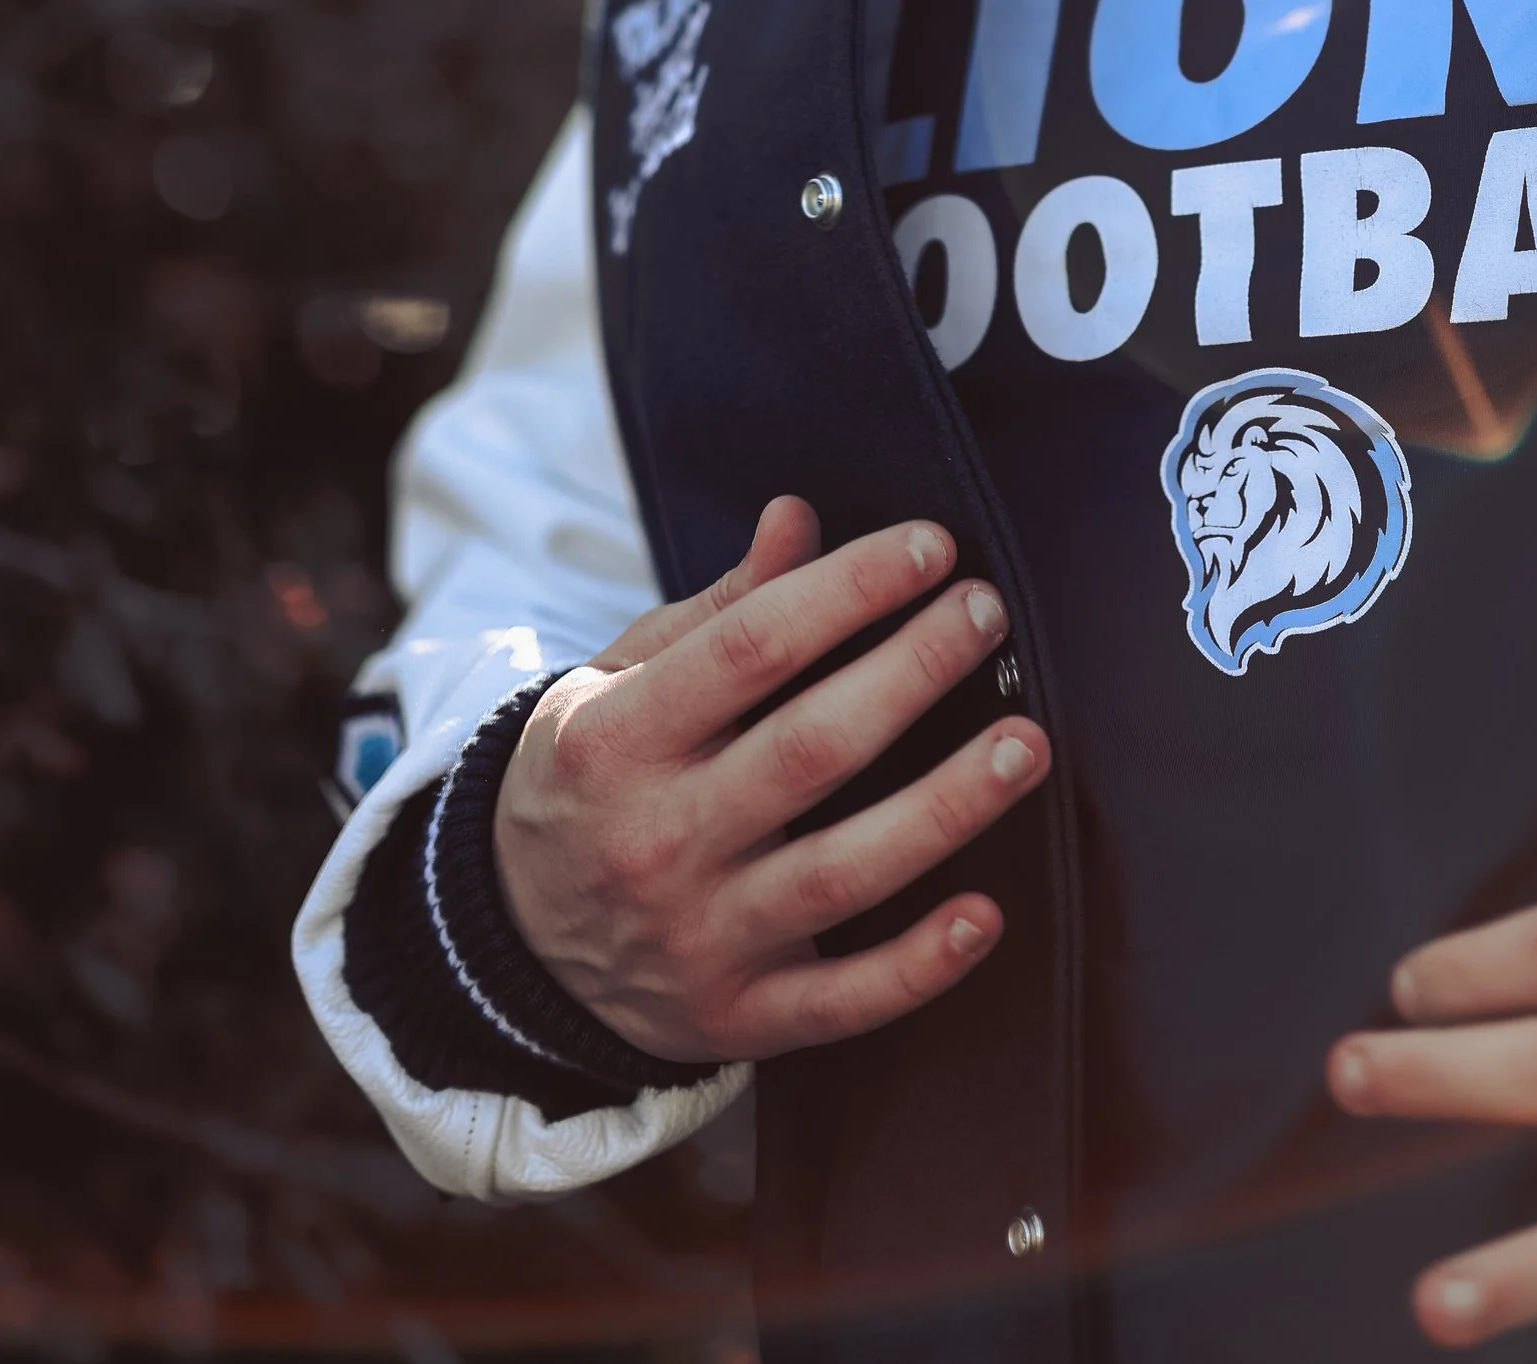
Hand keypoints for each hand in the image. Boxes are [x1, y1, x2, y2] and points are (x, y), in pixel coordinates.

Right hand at [494, 494, 1049, 1066]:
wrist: (512, 944)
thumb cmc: (590, 782)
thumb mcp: (614, 682)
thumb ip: (716, 609)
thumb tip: (798, 519)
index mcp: (617, 739)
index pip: (749, 648)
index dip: (848, 590)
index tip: (930, 548)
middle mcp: (657, 838)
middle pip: (809, 750)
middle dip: (910, 673)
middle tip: (985, 614)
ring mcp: (700, 937)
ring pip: (841, 872)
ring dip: (945, 808)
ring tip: (1023, 744)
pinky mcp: (738, 1016)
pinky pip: (840, 1001)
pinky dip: (917, 966)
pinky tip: (984, 916)